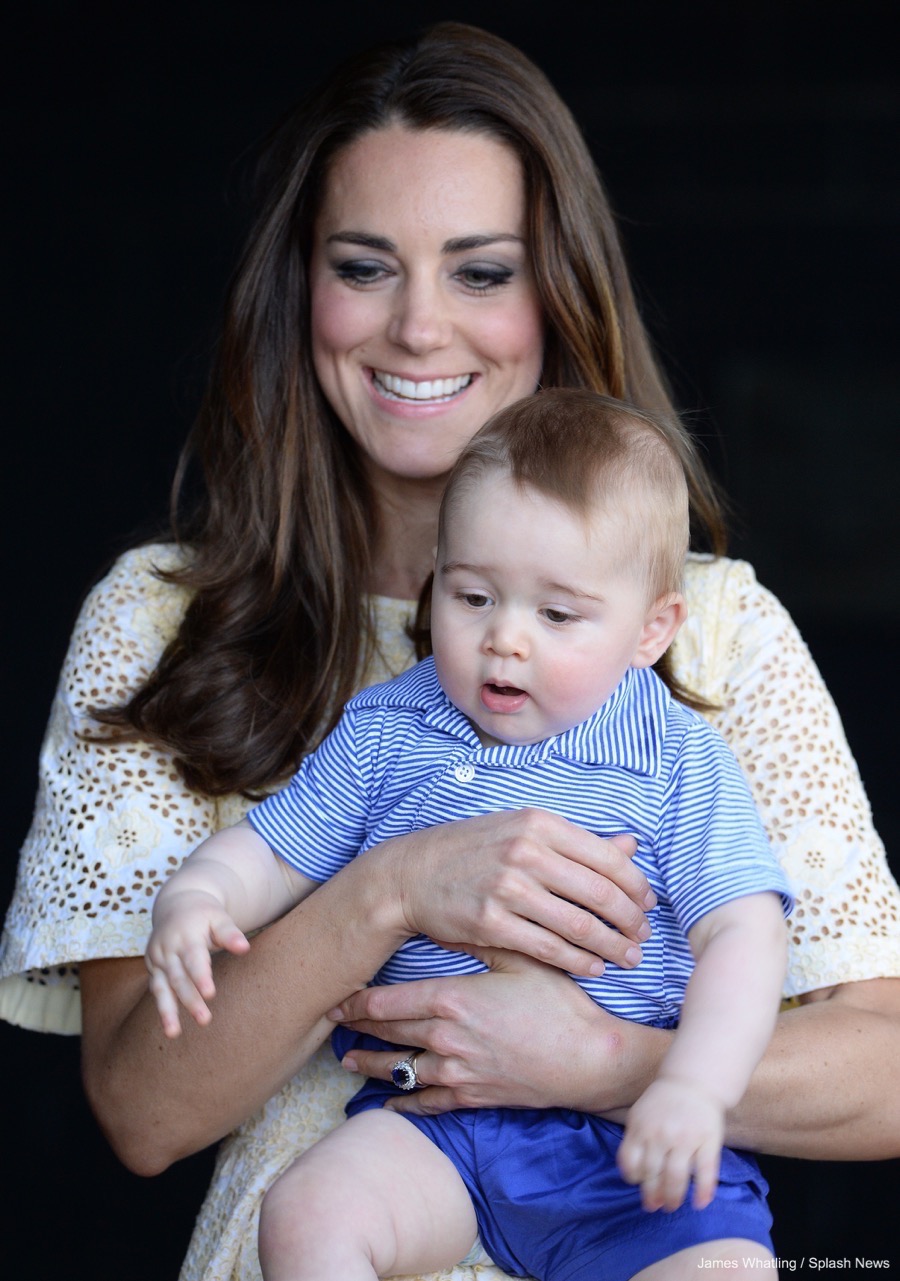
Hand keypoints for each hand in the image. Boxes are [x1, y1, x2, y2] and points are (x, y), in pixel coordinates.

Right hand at [145, 889, 250, 1037]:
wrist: (177, 904)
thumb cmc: (205, 914)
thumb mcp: (219, 917)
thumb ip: (230, 933)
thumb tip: (245, 948)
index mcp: (186, 935)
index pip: (193, 958)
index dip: (201, 976)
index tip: (210, 994)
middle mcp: (168, 948)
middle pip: (179, 977)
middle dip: (190, 1000)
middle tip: (204, 1020)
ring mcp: (157, 959)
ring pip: (162, 987)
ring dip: (168, 1011)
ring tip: (173, 1033)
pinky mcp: (153, 968)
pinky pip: (157, 990)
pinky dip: (162, 1008)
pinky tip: (170, 1028)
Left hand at [329, 946, 670, 1114]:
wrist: (589, 1059)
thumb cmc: (558, 1003)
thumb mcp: (519, 958)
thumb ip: (479, 940)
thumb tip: (446, 918)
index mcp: (451, 1000)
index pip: (386, 1002)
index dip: (355, 1002)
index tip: (336, 997)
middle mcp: (445, 1039)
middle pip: (386, 1034)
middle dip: (355, 1029)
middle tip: (330, 1023)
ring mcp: (457, 1072)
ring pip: (399, 1071)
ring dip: (371, 1066)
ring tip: (349, 1062)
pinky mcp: (473, 1097)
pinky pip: (426, 1103)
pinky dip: (403, 1104)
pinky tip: (388, 1104)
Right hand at [380, 809, 653, 976]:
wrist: (412, 873)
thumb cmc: (474, 850)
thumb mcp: (523, 831)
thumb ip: (578, 842)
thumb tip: (631, 846)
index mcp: (540, 823)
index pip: (608, 858)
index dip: (636, 886)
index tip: (648, 904)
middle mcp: (526, 852)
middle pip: (600, 894)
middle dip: (630, 921)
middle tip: (643, 937)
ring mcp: (507, 888)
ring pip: (579, 925)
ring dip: (612, 947)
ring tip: (628, 958)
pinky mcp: (491, 923)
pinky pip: (549, 948)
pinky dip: (578, 962)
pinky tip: (593, 968)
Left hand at [616, 1076, 723, 1211]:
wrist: (693, 1081)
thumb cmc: (663, 1102)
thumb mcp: (639, 1114)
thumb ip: (634, 1140)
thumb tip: (632, 1175)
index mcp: (641, 1127)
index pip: (630, 1162)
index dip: (633, 1178)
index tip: (639, 1184)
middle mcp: (661, 1134)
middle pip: (653, 1174)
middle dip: (652, 1195)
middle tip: (654, 1206)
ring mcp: (686, 1138)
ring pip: (676, 1178)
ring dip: (673, 1198)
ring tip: (671, 1206)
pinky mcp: (708, 1141)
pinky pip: (705, 1172)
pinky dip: (703, 1191)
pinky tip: (699, 1204)